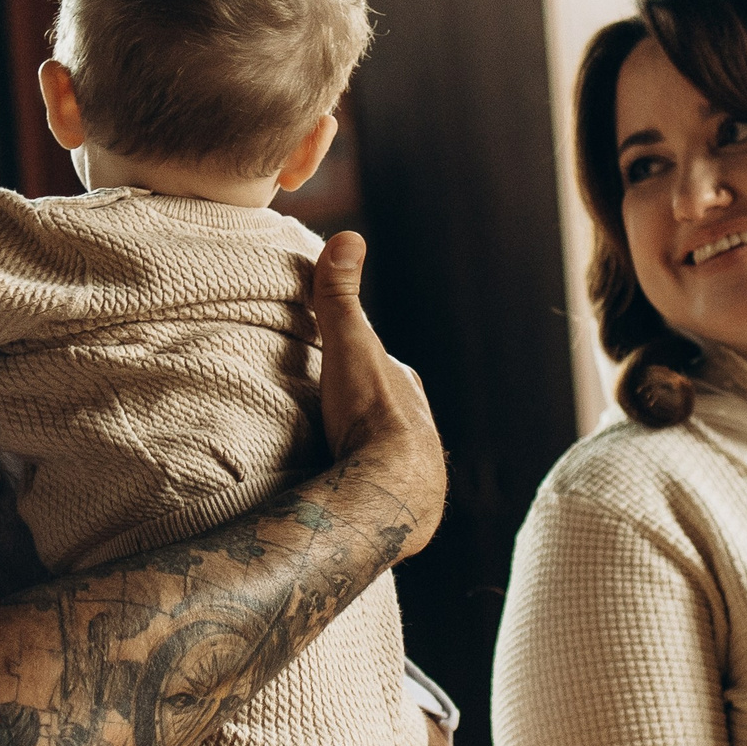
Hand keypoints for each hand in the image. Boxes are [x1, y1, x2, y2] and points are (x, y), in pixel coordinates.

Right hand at [311, 231, 445, 558]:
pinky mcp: (403, 509)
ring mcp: (415, 470)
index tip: (330, 365)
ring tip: (330, 461)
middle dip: (360, 412)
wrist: (391, 490)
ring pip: (385, 454)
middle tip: (326, 416)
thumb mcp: (350, 346)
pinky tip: (347, 497)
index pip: (378, 367)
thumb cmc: (371, 414)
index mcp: (407, 388)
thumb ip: (339, 298)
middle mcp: (419, 427)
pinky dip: (364, 489)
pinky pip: (380, 492)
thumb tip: (347, 236)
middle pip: (384, 411)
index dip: (355, 364)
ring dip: (363, 455)